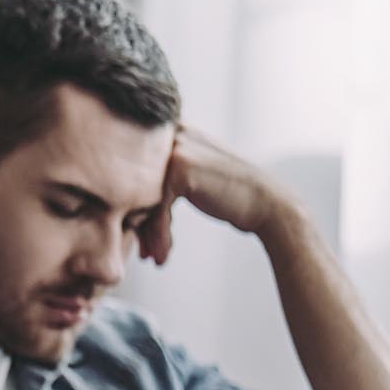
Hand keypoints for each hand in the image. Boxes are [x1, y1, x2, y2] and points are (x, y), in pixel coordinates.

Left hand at [138, 125, 299, 265]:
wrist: (268, 204)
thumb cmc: (229, 196)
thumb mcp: (193, 176)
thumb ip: (162, 175)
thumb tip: (121, 198)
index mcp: (174, 131)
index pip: (138, 172)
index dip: (137, 208)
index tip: (141, 237)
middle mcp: (174, 134)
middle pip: (137, 186)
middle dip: (138, 223)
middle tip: (144, 252)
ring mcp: (176, 151)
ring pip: (144, 201)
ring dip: (148, 234)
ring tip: (152, 258)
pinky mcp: (179, 171)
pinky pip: (156, 211)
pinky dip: (159, 236)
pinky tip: (163, 257)